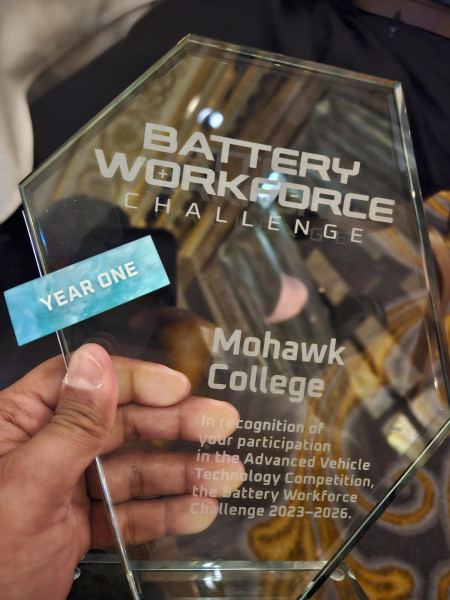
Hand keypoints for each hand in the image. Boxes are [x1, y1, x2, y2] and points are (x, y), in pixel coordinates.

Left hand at [0, 343, 240, 599]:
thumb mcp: (27, 483)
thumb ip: (71, 425)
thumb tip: (97, 362)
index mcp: (19, 423)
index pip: (83, 382)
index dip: (134, 380)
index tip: (177, 386)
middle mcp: (46, 448)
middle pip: (120, 423)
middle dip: (175, 425)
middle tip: (220, 422)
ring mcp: (65, 488)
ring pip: (132, 471)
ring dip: (182, 474)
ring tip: (226, 474)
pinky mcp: (78, 526)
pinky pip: (128, 513)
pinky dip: (164, 513)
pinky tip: (197, 510)